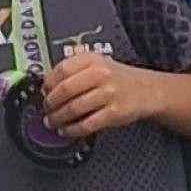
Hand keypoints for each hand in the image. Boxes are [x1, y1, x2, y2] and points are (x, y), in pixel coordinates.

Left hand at [39, 52, 160, 139]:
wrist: (147, 90)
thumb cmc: (116, 78)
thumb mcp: (97, 63)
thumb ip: (74, 70)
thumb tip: (47, 86)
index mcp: (92, 59)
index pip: (62, 69)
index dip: (48, 83)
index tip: (43, 92)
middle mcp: (100, 74)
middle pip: (65, 90)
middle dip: (50, 103)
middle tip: (46, 110)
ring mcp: (108, 94)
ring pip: (74, 108)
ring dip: (58, 118)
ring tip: (52, 122)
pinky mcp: (114, 113)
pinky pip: (87, 124)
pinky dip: (72, 130)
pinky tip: (66, 131)